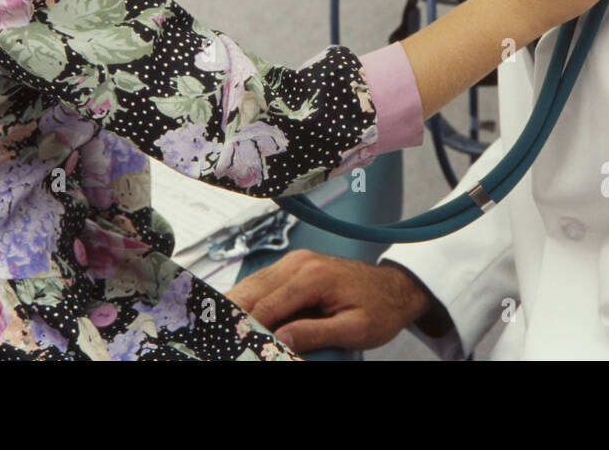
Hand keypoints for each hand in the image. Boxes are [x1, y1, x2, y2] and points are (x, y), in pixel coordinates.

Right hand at [226, 250, 429, 352]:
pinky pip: (260, 282)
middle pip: (250, 291)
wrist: (396, 288)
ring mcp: (294, 261)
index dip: (246, 329)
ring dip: (233, 307)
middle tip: (213, 338)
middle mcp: (298, 263)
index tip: (231, 345)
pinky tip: (234, 316)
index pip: (267, 306)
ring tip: (215, 330)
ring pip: (250, 284)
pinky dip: (245, 299)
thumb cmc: (380, 309)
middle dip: (230, 316)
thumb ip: (316, 334)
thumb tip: (280, 340)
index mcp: (313, 277)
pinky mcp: (293, 266)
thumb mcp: (355, 329)